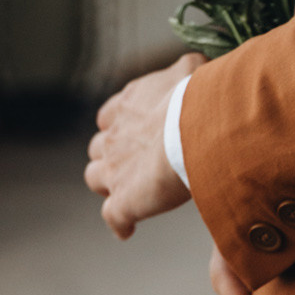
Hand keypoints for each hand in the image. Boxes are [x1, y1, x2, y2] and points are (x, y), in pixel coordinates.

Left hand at [85, 52, 200, 239]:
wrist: (197, 128)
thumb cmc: (199, 97)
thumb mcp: (193, 70)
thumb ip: (188, 69)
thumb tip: (198, 67)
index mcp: (127, 103)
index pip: (110, 115)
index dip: (120, 125)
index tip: (137, 132)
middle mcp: (114, 135)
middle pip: (99, 147)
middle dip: (112, 153)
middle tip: (136, 162)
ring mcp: (114, 169)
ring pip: (95, 177)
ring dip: (109, 182)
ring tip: (131, 190)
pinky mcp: (123, 201)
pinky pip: (113, 217)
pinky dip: (120, 223)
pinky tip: (130, 227)